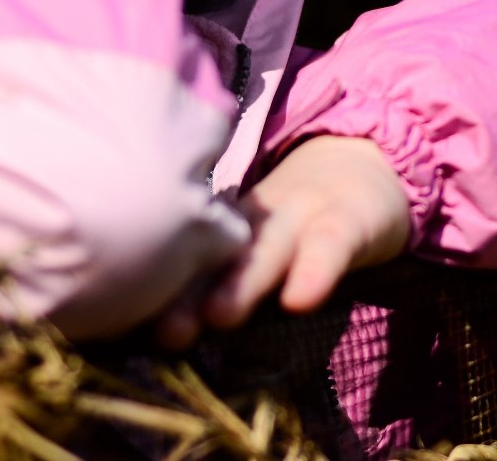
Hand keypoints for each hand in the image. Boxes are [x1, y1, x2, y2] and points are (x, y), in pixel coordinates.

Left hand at [154, 136, 409, 346]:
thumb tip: (147, 321)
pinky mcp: (349, 220)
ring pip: (270, 248)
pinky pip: (332, 246)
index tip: (130, 327)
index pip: (191, 261)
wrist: (365, 165)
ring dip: (245, 280)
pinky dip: (317, 270)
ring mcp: (304, 216)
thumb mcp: (259, 246)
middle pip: (222, 257)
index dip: (164, 296)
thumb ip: (215, 276)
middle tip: (167, 331)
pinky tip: (302, 298)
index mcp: (232, 233)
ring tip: (220, 314)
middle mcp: (259, 223)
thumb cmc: (302, 223)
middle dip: (192, 293)